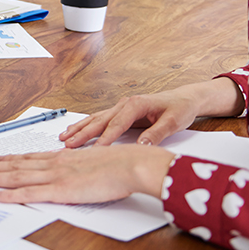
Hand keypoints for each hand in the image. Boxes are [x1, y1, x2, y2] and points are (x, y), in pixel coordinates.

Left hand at [0, 145, 175, 203]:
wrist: (132, 165)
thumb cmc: (122, 165)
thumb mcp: (97, 162)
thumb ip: (83, 168)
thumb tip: (77, 174)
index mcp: (64, 158)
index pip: (31, 158)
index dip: (11, 158)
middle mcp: (55, 164)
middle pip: (17, 165)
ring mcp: (56, 176)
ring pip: (16, 176)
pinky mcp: (60, 190)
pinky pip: (28, 193)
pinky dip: (9, 195)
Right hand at [60, 78, 242, 147]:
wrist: (185, 98)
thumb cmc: (180, 108)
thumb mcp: (173, 122)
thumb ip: (156, 134)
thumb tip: (142, 147)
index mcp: (136, 104)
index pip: (117, 123)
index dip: (106, 138)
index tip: (96, 150)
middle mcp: (124, 104)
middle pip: (99, 120)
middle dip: (83, 133)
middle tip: (68, 145)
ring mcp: (120, 107)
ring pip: (95, 119)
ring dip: (79, 129)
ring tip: (64, 138)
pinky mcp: (120, 112)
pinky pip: (99, 120)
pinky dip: (85, 126)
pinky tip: (75, 132)